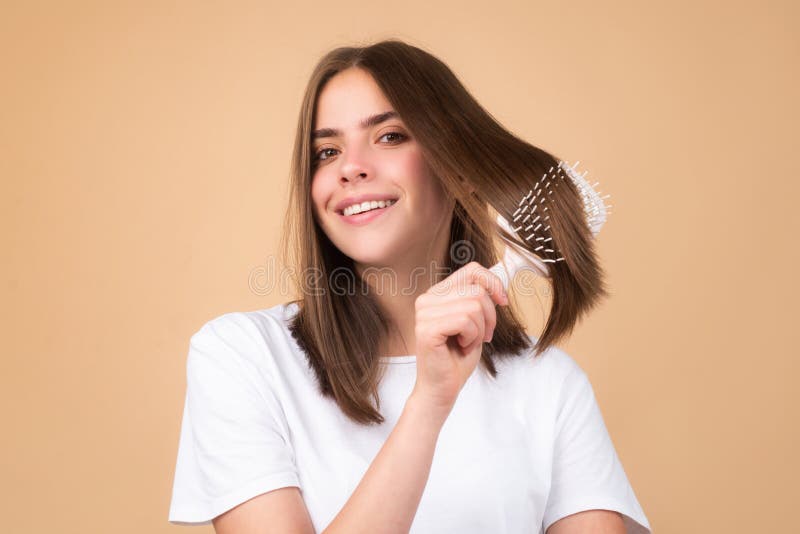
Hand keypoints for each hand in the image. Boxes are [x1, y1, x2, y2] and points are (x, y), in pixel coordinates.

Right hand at [411, 261, 508, 418]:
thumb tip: (498, 276)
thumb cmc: (457, 358)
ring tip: (467, 343)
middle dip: (489, 317)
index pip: (471, 270)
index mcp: (437, 294)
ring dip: (480, 330)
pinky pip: (465, 320)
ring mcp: (424, 313)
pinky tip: (461, 346)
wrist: (442, 388)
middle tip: (482, 336)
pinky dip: (472, 337)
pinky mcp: (427, 329)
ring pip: (473, 306)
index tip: (503, 301)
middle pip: (476, 290)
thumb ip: (480, 299)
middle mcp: (427, 299)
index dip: (493, 283)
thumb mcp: (475, 322)